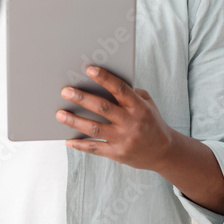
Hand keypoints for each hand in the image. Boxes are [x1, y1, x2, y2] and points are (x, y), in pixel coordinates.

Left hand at [57, 65, 176, 171]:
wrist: (164, 152)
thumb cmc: (151, 122)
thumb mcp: (147, 104)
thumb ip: (129, 94)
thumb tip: (101, 83)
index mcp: (139, 107)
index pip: (120, 89)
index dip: (104, 78)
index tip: (88, 69)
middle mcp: (131, 122)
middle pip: (103, 108)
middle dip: (82, 98)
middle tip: (65, 91)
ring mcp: (124, 140)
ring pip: (95, 129)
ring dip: (75, 121)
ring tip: (59, 114)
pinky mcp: (118, 154)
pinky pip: (95, 149)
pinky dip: (80, 145)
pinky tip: (68, 140)